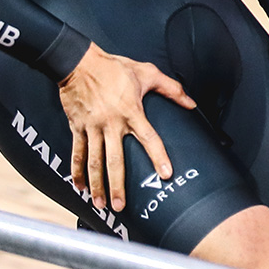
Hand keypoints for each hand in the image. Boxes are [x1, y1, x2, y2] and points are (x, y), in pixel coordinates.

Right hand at [57, 46, 195, 211]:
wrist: (78, 62)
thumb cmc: (114, 67)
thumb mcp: (147, 73)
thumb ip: (171, 89)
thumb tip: (191, 103)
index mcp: (131, 111)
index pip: (149, 138)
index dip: (159, 156)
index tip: (165, 174)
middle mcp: (111, 123)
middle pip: (115, 160)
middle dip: (117, 185)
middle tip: (121, 206)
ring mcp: (92, 127)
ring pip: (94, 161)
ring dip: (96, 184)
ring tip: (100, 203)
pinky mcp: (78, 127)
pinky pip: (77, 153)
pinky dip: (77, 171)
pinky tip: (79, 187)